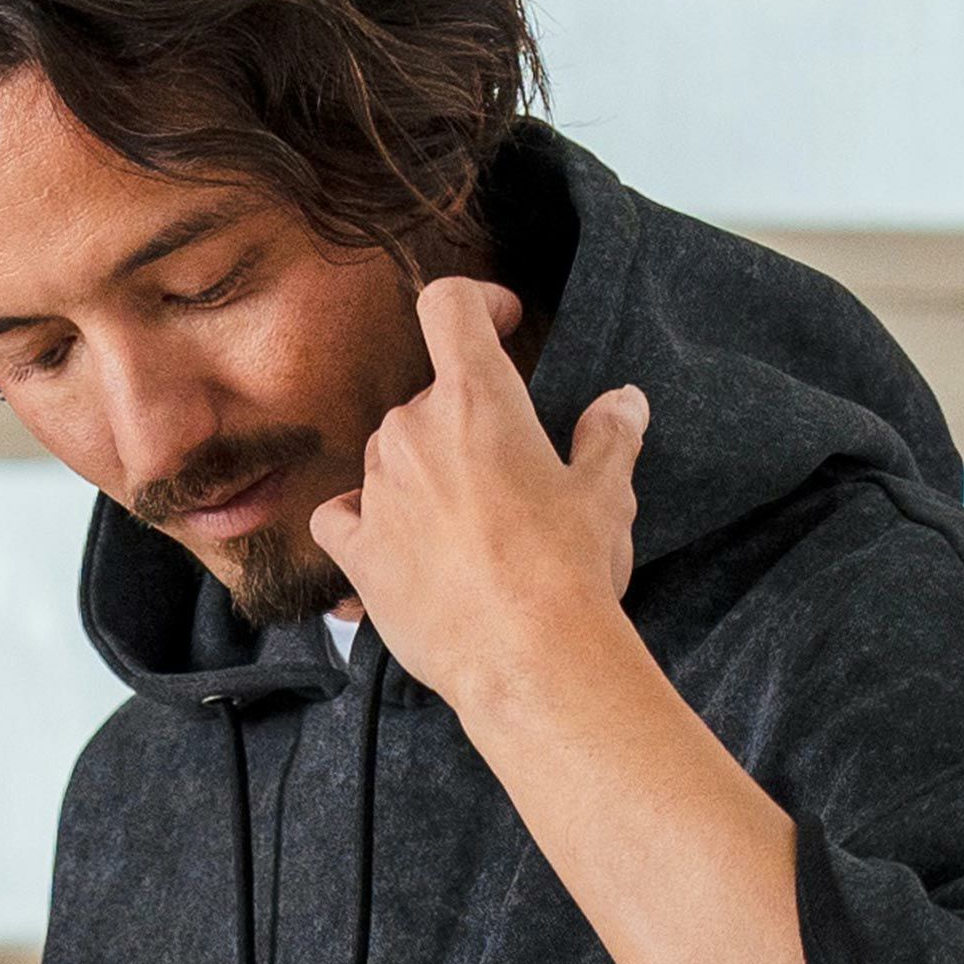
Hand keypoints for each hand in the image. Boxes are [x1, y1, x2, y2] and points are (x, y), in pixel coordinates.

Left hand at [306, 274, 649, 710]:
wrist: (528, 660)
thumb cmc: (568, 572)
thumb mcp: (606, 496)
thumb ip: (609, 437)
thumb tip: (623, 403)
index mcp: (478, 400)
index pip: (450, 306)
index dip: (476, 303)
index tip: (501, 322)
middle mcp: (415, 433)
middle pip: (429, 398)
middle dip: (464, 425)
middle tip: (507, 474)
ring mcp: (378, 491)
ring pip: (389, 456)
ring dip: (421, 474)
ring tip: (467, 525)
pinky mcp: (358, 551)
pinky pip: (340, 516)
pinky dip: (361, 519)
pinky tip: (391, 541)